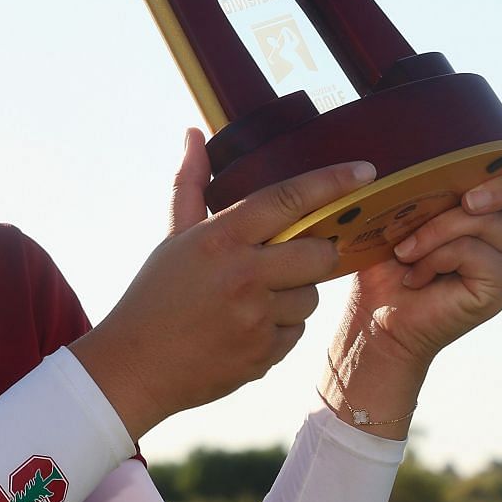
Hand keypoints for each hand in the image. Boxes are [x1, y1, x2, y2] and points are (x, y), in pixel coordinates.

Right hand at [73, 129, 374, 439]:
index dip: (333, 182)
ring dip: (294, 295)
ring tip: (254, 299)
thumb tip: (195, 135)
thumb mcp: (174, 238)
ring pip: (311, 297)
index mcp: (221, 239)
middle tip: (294, 256)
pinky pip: (296, 332)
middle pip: (319, 253)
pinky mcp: (263, 355)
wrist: (135, 366)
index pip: (289, 199)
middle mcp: (243, 275)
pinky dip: (280, 329)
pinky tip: (247, 328)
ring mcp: (256, 319)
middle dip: (317, 252)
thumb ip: (191, 184)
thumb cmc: (154, 297)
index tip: (365, 171)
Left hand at [347, 120, 501, 369]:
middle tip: (465, 198)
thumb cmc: (390, 257)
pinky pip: (473, 250)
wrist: (378, 315)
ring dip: (437, 229)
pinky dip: (435, 256)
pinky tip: (416, 274)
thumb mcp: (410, 206)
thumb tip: (425, 140)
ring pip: (488, 219)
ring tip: (406, 250)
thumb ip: (432, 177)